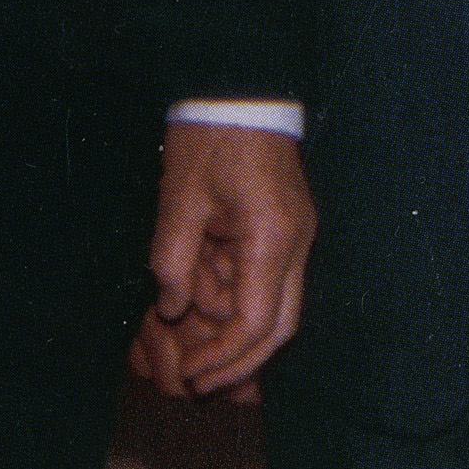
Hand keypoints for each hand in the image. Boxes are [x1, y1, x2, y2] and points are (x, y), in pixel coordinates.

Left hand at [129, 119, 312, 400]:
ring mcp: (297, 237)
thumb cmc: (207, 135)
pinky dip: (234, 293)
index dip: (225, 357)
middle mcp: (296, 245)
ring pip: (274, 306)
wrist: (239, 87)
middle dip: (239, 359)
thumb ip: (172, 259)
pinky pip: (266, 279)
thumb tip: (172, 309)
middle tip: (198, 381)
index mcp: (272, 239)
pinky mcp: (286, 229)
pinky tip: (201, 296)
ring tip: (186, 331)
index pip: (257, 322)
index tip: (193, 376)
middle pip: (279, 326)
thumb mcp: (178, 197)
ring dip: (232, 324)